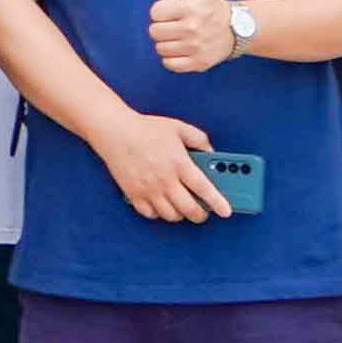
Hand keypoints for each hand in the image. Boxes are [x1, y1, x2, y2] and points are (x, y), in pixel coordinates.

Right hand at [99, 114, 233, 226]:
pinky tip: (162, 205)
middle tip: (203, 212)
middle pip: (189, 209)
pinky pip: (150, 214)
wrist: (115, 131)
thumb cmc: (146, 128)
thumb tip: (211, 152)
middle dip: (201, 215)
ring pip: (171, 215)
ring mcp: (149, 189)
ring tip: (183, 208)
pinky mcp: (134, 194)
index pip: (204, 189)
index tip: (226, 211)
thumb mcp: (178, 127)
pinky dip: (159, 213)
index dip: (217, 202)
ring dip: (181, 215)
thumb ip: (199, 139)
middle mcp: (165, 180)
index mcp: (179, 163)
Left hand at [143, 0, 234, 81]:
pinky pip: (170, 64)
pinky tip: (180, 50)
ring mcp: (195, 47)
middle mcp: (191, 28)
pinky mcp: (198, 63)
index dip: (159, 12)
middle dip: (161, 28)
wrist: (237, 29)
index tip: (170, 12)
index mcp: (188, 8)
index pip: (154, 13)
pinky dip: (171, 59)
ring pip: (161, 49)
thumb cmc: (211, 5)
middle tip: (173, 26)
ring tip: (178, 38)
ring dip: (166, 44)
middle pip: (154, 32)